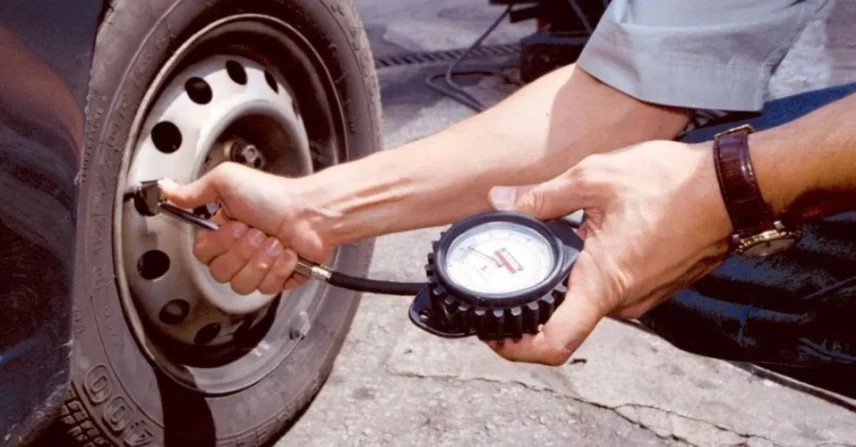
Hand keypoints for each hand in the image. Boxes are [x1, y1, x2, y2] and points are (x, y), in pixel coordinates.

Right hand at [160, 162, 329, 294]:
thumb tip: (166, 190)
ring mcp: (258, 266)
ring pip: (242, 284)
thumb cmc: (275, 195)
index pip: (203, 254)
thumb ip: (194, 191)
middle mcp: (239, 250)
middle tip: (256, 231)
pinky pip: (266, 288)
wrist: (311, 213)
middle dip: (242, 250)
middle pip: (221, 272)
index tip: (233, 225)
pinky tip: (287, 253)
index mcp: (223, 230)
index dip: (218, 245)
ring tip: (274, 241)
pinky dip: (279, 268)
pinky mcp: (277, 279)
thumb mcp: (227, 181)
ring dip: (261, 260)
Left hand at [484, 140, 733, 365]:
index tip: (494, 335)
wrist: (731, 186)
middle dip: (535, 301)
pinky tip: (584, 242)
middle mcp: (623, 301)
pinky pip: (611, 290)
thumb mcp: (592, 178)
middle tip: (507, 277)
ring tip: (544, 250)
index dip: (517, 349)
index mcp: (602, 283)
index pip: (555, 343)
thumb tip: (499, 201)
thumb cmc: (671, 182)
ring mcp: (642, 298)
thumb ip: (540, 196)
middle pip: (566, 319)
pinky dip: (590, 273)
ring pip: (589, 301)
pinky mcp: (653, 287)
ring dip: (566, 281)